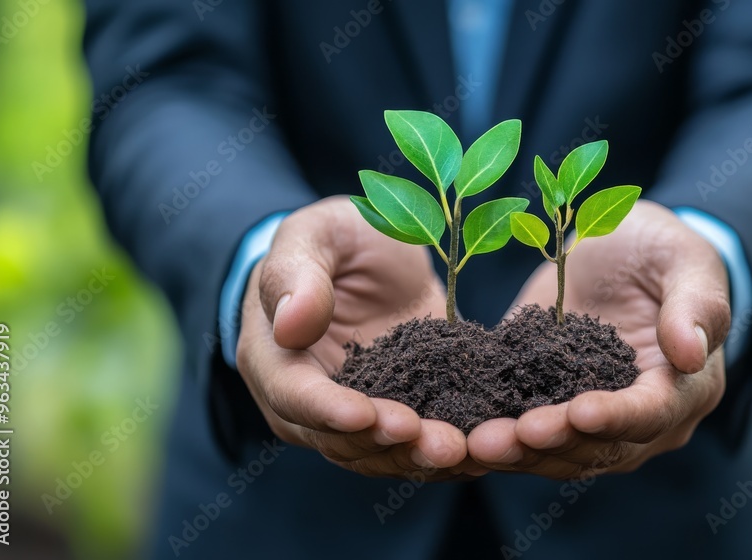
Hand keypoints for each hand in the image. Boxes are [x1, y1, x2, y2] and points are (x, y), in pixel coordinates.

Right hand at [236, 196, 483, 479]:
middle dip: (387, 444)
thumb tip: (289, 325)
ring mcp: (352, 414)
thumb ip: (296, 275)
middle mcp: (306, 400)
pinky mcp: (398, 413)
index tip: (366, 414)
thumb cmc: (332, 238)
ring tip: (461, 450)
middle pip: (337, 439)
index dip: (327, 409)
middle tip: (435, 441)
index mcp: (272, 356)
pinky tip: (479, 450)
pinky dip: (443, 453)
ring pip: (378, 454)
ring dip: (418, 458)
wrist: (372, 256)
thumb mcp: (315, 235)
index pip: (292, 394)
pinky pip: (414, 445)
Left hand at [467, 201, 729, 478]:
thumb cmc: (660, 249)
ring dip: (517, 452)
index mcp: (686, 388)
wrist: (617, 250)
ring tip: (477, 443)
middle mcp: (642, 419)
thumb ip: (696, 304)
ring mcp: (594, 420)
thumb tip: (690, 353)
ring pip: (560, 452)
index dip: (616, 417)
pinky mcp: (551, 407)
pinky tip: (460, 435)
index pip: (652, 414)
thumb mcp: (684, 259)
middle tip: (503, 438)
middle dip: (551, 442)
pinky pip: (526, 434)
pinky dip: (498, 437)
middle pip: (599, 446)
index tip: (579, 411)